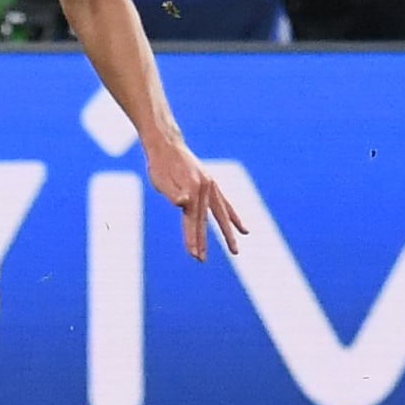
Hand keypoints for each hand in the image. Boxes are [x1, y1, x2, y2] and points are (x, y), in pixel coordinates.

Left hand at [146, 137, 244, 260]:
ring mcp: (211, 187)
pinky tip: (244, 229)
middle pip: (204, 221)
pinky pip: (226, 205)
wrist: (167, 144)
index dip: (191, 238)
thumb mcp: (160, 179)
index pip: (191, 221)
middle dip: (203, 242)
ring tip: (235, 251)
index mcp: (192, 190)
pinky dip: (234, 217)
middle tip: (201, 260)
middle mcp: (205, 189)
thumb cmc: (159, 164)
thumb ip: (172, 193)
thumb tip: (182, 204)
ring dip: (228, 234)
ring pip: (221, 215)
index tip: (193, 255)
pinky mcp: (212, 185)